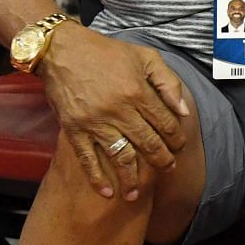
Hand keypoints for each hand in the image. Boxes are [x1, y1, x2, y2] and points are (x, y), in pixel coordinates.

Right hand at [37, 26, 192, 201]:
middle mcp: (118, 110)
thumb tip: (183, 110)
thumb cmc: (106, 52)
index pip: (165, 123)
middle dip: (162, 160)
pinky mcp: (73, 129)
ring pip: (120, 156)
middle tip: (169, 169)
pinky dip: (96, 178)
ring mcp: (94, 122)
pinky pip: (87, 159)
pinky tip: (106, 193)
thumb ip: (168, 82)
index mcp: (138, 92)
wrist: (61, 50)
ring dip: (131, 178)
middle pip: (147, 143)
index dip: (176, 138)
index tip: (180, 146)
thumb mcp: (146, 56)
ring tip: (137, 193)